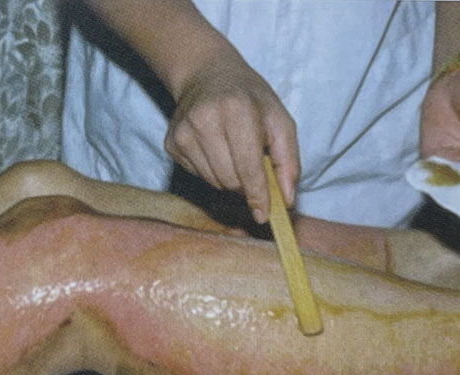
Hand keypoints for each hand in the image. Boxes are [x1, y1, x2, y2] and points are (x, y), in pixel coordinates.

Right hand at [164, 47, 299, 223]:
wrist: (206, 74)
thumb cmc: (249, 98)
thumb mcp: (279, 119)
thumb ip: (288, 160)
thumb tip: (287, 201)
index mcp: (236, 110)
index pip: (247, 167)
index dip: (257, 195)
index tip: (264, 215)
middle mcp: (205, 120)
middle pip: (230, 180)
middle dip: (247, 185)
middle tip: (254, 168)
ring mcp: (184, 133)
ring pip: (214, 182)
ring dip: (230, 179)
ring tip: (234, 152)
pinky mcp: (172, 143)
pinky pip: (198, 176)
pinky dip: (213, 172)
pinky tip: (215, 148)